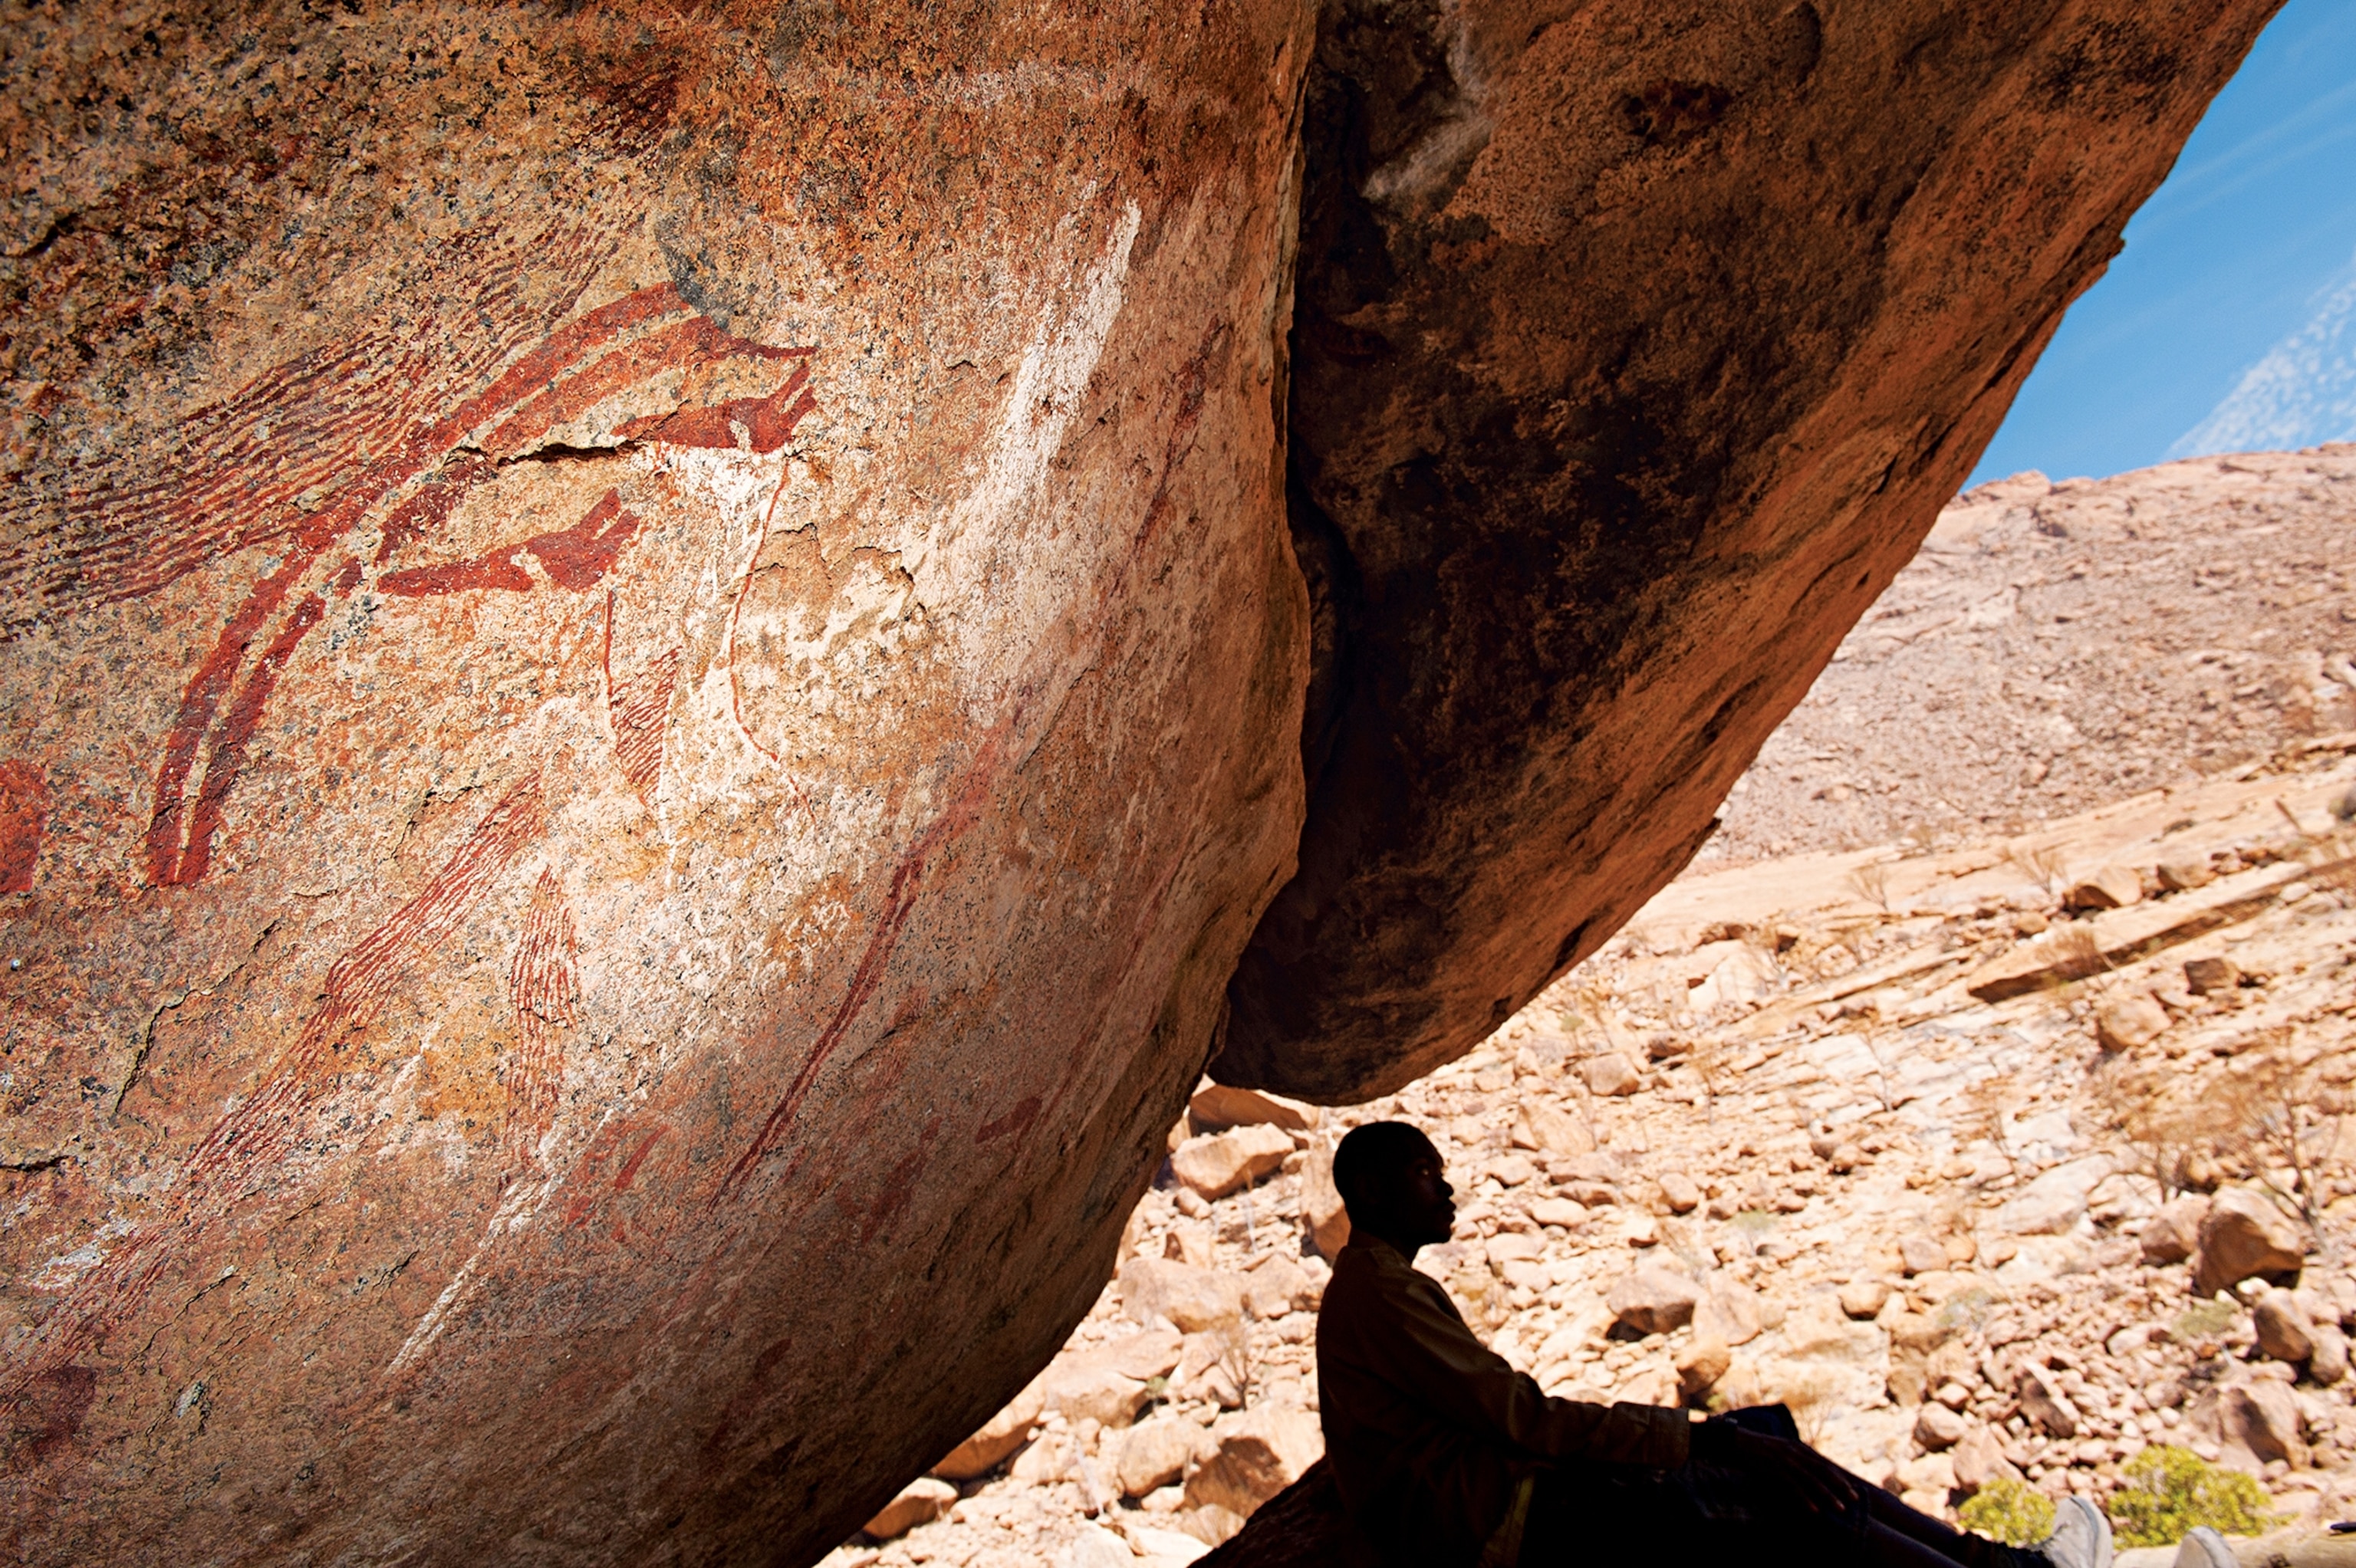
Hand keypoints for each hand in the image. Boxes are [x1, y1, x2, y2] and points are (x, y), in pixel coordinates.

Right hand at [1694, 1422, 1859, 1517]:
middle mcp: (1794, 1452)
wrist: (1731, 1441)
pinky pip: (1793, 1487)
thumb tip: (1805, 1472)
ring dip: (1828, 1495)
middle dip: (1840, 1486)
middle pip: (1823, 1471)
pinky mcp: (1773, 1469)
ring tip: (1841, 1509)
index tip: (1852, 1490)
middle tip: (1854, 1500)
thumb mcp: (1776, 1451)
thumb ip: (1792, 1459)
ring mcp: (1784, 1460)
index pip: (1823, 1464)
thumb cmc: (1752, 1449)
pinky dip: (1805, 1499)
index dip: (1839, 1477)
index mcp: (1796, 1447)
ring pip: (1812, 1480)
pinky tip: (1814, 1511)